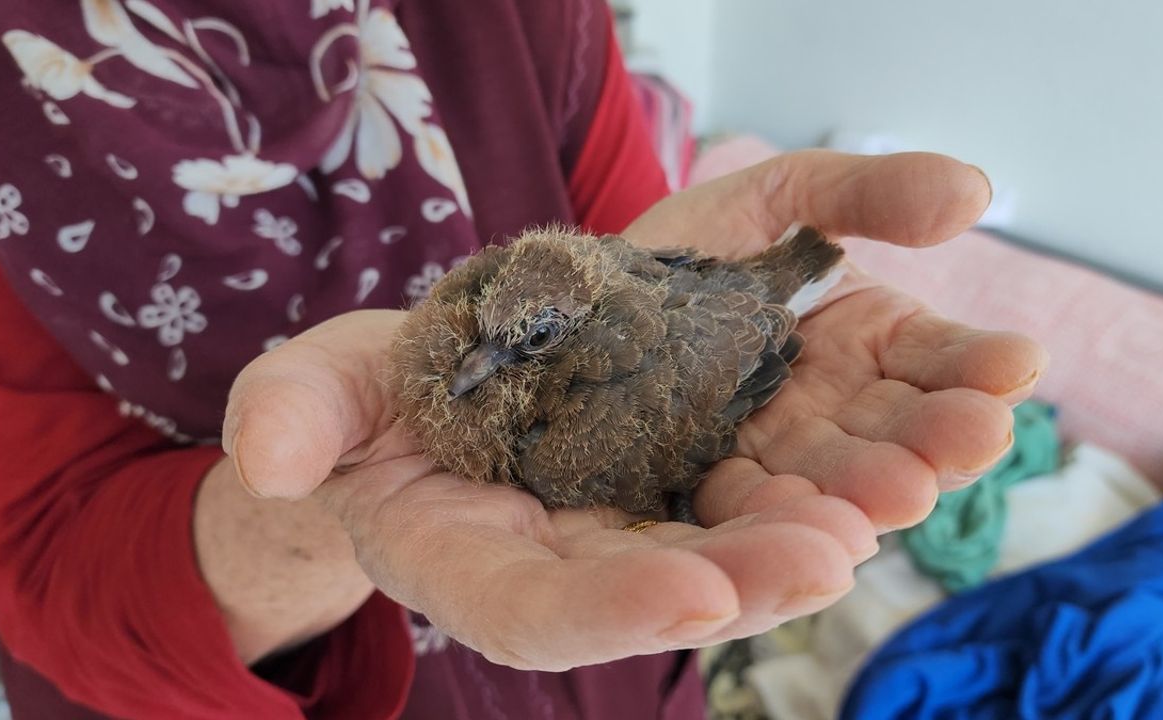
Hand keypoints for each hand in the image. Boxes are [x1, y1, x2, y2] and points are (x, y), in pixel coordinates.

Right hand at [222, 150, 1045, 668]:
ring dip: (813, 524)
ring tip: (897, 490)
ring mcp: (625, 522)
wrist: (424, 403)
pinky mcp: (675, 475)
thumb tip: (265, 454)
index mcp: (465, 556)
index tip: (689, 591)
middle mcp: (562, 559)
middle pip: (658, 587)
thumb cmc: (357, 411)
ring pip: (726, 541)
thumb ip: (291, 417)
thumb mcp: (308, 396)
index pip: (532, 609)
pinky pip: (753, 486)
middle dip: (743, 575)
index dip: (606, 611)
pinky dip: (822, 470)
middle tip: (830, 549)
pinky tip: (893, 442)